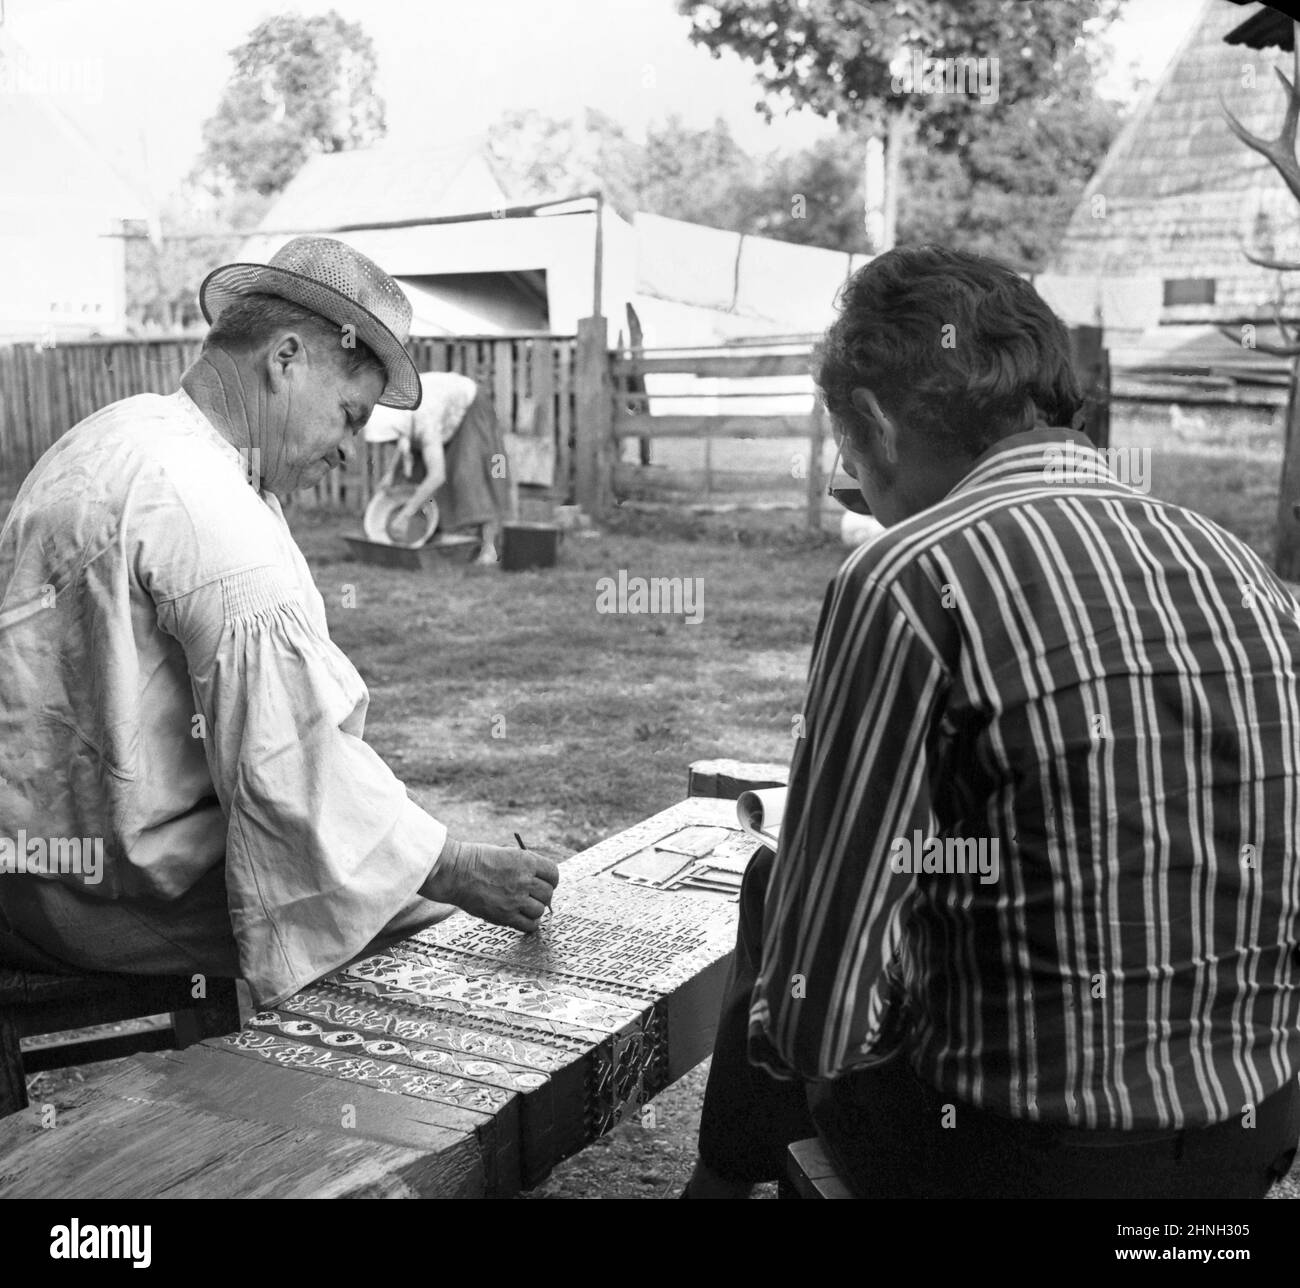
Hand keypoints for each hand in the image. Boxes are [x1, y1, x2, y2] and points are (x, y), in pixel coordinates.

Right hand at [421, 838, 559, 932]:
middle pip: (548, 894)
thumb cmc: (477, 860)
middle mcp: (524, 880)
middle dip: (542, 896)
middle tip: (532, 897)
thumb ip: (524, 867)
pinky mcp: (505, 915)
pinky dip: (529, 924)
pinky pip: (529, 925)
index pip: (553, 874)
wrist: (455, 872)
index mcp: (526, 861)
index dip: (551, 880)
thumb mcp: (506, 854)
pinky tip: (521, 919)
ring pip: (539, 910)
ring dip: (534, 910)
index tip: (545, 884)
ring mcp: (515, 899)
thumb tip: (539, 882)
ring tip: (523, 907)